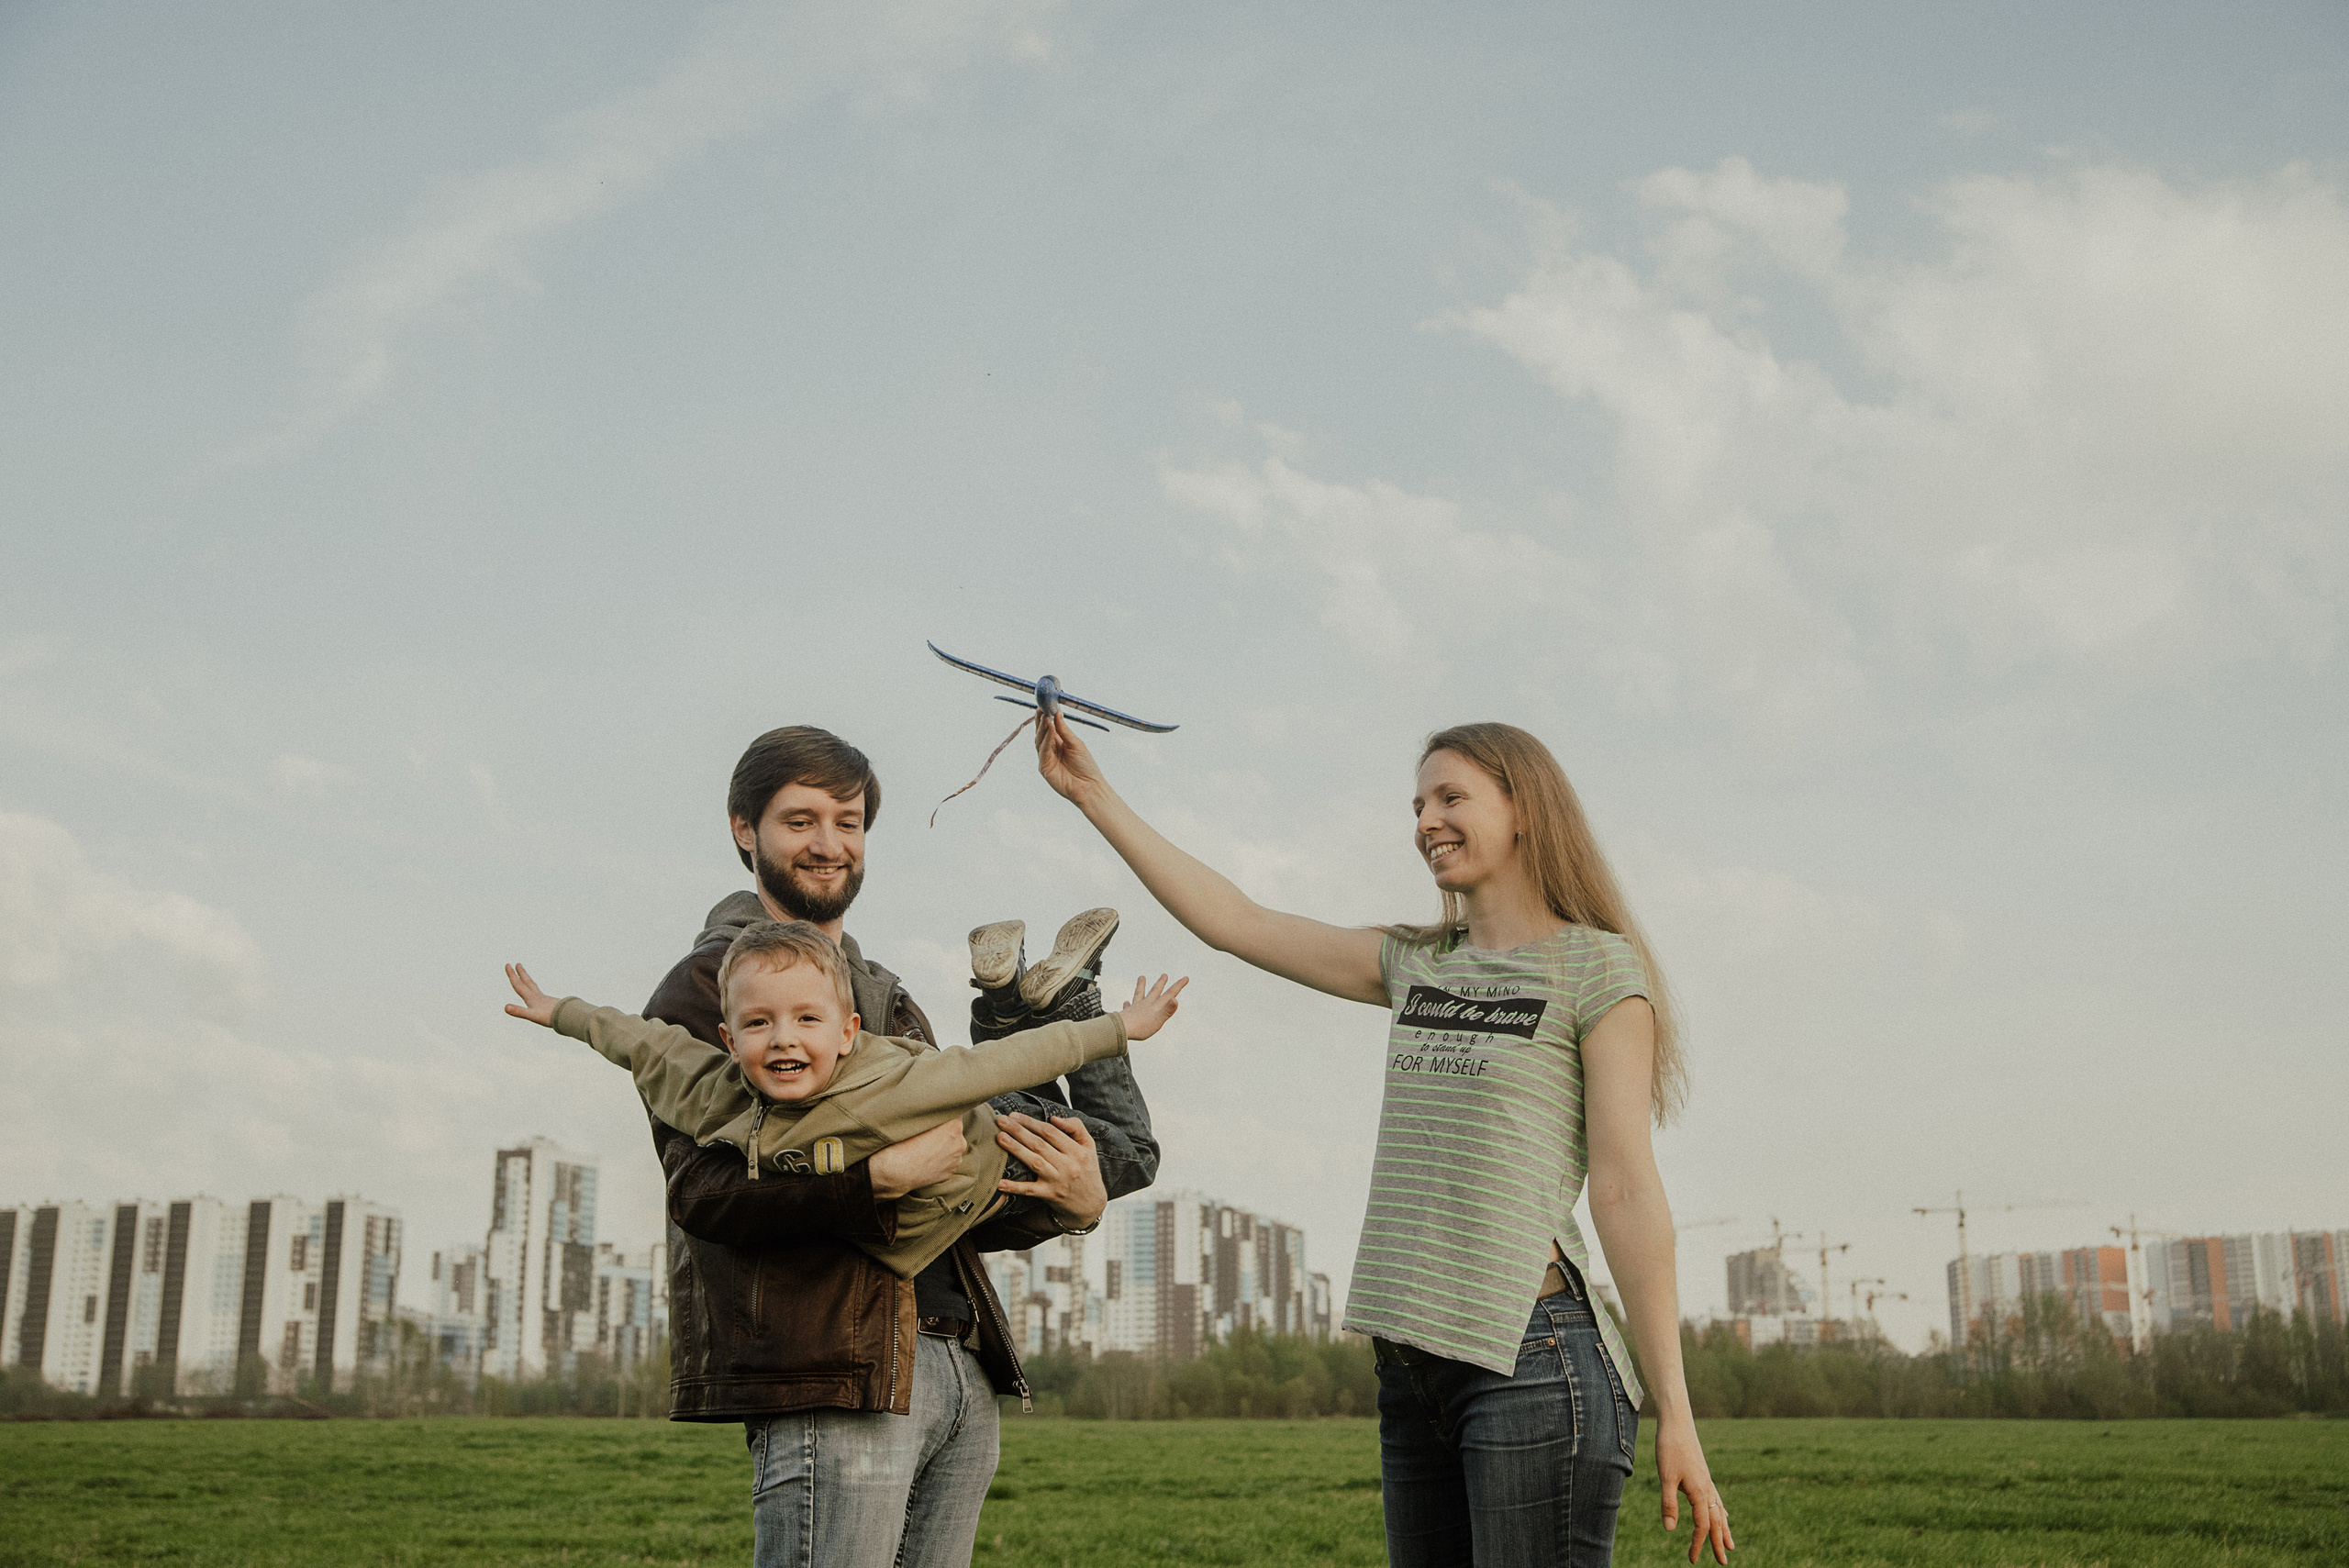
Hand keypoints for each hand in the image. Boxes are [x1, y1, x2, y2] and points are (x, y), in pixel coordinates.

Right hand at [503, 964, 558, 1027]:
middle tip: (518, 964)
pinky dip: (537, 992)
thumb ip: (519, 1011)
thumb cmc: (550, 1017)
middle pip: (528, 982)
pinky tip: (538, 996)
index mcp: (531, 998)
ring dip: (529, 981)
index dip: (512, 975)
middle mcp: (538, 996)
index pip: (519, 984)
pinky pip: (541, 995)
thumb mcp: (532, 1015)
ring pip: (534, 987)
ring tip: (527, 977)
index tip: (508, 964)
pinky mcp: (551, 1004)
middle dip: (521, 973)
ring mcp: (545, 1000)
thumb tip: (505, 1007)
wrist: (568, 1017)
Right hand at [868, 1118, 963, 1199]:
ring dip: (942, 1148)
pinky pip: (946, 1163)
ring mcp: (956, 1159)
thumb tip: (936, 1111)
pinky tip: (925, 1161)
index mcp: (954, 1125)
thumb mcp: (917, 1118)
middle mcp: (960, 1142)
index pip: (954, 1113)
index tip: (933, 1118)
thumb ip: (932, 1113)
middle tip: (926, 1135)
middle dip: (943, 1132)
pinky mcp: (949, 1173)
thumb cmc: (902, 1142)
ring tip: (924, 1150)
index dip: (943, 1114)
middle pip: (954, 1131)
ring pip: (951, 1148)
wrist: (895, 1171)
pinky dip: (939, 1162)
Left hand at [995, 1113, 1106, 1229]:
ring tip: (1000, 1138)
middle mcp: (1068, 1165)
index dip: (1031, 1122)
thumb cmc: (1087, 1170)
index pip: (1051, 1132)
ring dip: (1015, 1149)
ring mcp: (1058, 1181)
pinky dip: (1014, 1187)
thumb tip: (1054, 1118)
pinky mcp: (1050, 1195)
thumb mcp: (1089, 1146)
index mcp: (1077, 1151)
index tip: (1014, 1115)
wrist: (1091, 1204)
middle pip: (1039, 1144)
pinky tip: (1000, 1183)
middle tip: (1001, 1121)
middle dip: (1018, 1131)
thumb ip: (1076, 1127)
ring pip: (1034, 1162)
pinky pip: (1030, 1191)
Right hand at [1034, 713, 1109, 806]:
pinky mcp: (1044, 767)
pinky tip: (1049, 729)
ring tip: (1045, 717)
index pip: (1048, 728)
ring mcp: (1046, 759)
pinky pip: (1043, 751)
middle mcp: (1050, 750)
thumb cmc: (1086, 766)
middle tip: (1041, 709)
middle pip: (1041, 733)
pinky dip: (1046, 739)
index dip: (1045, 717)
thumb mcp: (1076, 743)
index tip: (1044, 706)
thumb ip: (1065, 730)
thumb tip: (1058, 713)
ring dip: (1042, 728)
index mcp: (1058, 743)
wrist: (1089, 786)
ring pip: (1040, 741)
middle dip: (1040, 721)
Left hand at [1117, 974, 1187, 1040]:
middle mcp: (1146, 1004)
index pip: (1169, 994)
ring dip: (1141, 986)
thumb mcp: (1158, 1020)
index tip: (1185, 977)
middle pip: (1155, 991)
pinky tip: (1126, 1002)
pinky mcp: (1126, 1015)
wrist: (1121, 1029)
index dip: (1178, 986)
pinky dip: (1128, 1004)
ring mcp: (1135, 1008)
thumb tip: (1175, 999)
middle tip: (1164, 975)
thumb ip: (1167, 1010)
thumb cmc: (1140, 1027)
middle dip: (1161, 983)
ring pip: (1139, 994)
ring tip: (1141, 977)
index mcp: (1155, 1006)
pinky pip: (1128, 1007)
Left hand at [1657, 1416, 1732, 1563]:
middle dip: (1719, 1543)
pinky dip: (1721, 1512)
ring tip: (1730, 1545)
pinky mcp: (1703, 1475)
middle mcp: (1708, 1488)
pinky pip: (1717, 1499)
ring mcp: (1707, 1481)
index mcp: (1700, 1492)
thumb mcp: (1665, 1477)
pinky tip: (1724, 1515)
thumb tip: (1670, 1530)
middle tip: (1723, 1563)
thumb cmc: (1670, 1448)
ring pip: (1720, 1511)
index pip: (1702, 1525)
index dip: (1697, 1543)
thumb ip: (1668, 1503)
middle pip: (1716, 1522)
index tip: (1691, 1559)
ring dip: (1724, 1530)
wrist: (1677, 1422)